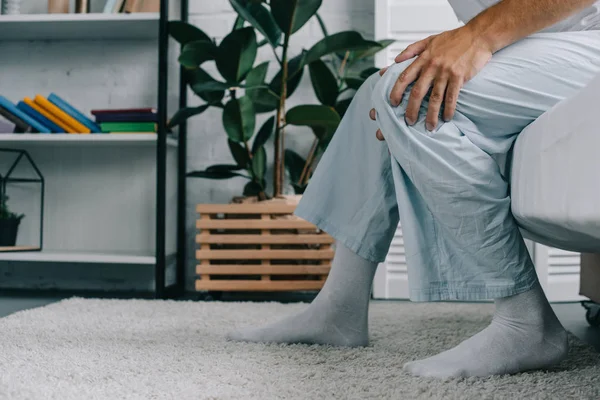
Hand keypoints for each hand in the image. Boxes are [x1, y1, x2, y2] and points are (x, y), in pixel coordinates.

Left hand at [371, 26, 492, 138]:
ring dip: (431, 114)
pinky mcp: (460, 76)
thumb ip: (412, 49)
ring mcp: (446, 72)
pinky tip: (447, 118)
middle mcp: (432, 66)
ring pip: (435, 98)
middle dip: (411, 109)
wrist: (478, 35)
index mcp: (423, 58)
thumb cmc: (454, 38)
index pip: (405, 77)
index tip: (392, 103)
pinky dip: (449, 109)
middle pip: (417, 91)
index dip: (396, 91)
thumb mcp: (429, 40)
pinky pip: (452, 96)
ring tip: (429, 127)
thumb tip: (396, 60)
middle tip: (409, 121)